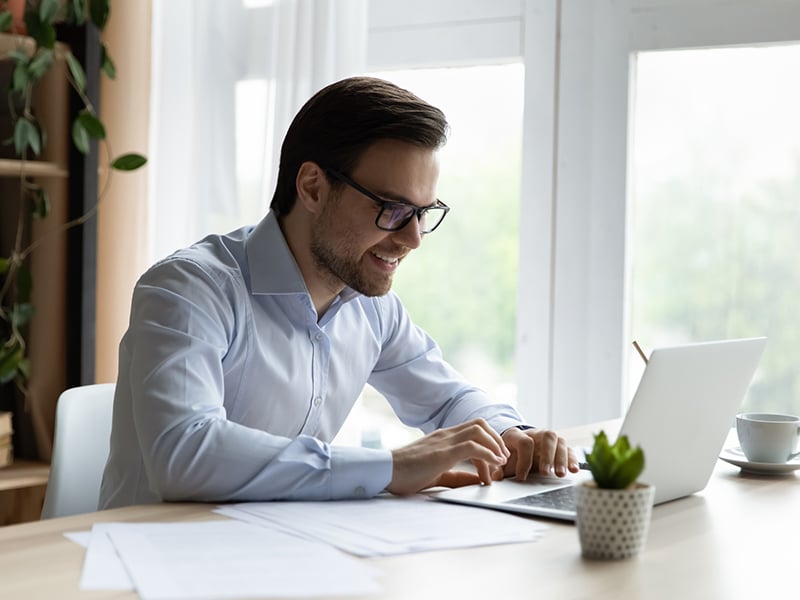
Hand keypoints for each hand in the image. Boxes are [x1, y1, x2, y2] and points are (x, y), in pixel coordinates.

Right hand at [386, 418, 509, 494]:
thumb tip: (477, 480)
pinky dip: (488, 455)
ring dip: (495, 445)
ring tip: (500, 462)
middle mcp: (445, 435)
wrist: (383, 472)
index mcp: (443, 438)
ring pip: (478, 430)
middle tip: (503, 459)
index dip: (490, 442)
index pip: (473, 429)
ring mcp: (443, 442)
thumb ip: (457, 476)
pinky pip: (472, 447)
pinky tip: (492, 467)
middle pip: (479, 424)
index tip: (496, 462)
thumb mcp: (436, 475)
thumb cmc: (404, 474)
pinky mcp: (442, 454)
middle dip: (497, 439)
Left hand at [500, 427, 579, 480]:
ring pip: (561, 442)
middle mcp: (537, 433)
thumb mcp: (502, 459)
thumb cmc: (510, 453)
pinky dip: (573, 459)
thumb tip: (496, 476)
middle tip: (545, 472)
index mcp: (519, 434)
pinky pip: (570, 450)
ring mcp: (550, 439)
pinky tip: (574, 470)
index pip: (525, 442)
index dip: (523, 460)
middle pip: (547, 436)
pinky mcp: (561, 447)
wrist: (517, 446)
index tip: (521, 477)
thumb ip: (500, 468)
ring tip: (559, 474)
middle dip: (547, 455)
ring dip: (561, 459)